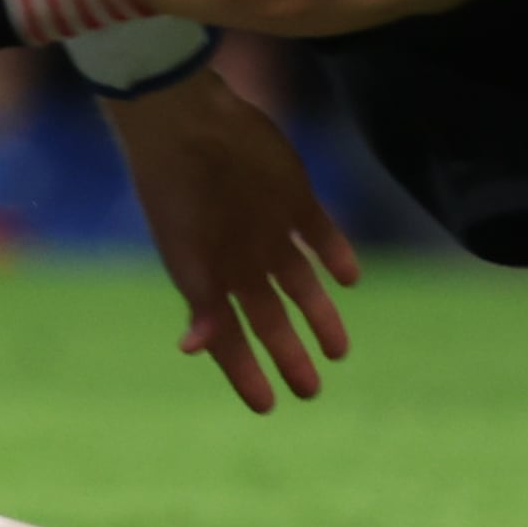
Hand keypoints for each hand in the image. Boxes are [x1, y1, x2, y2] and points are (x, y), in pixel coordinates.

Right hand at [105, 57, 360, 413]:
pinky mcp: (295, 197)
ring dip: (319, 314)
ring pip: (300, 283)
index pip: (230, 337)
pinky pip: (321, 235)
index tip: (268, 406)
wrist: (189, 120)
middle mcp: (240, 258)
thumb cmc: (177, 190)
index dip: (245, 372)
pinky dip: (336, 256)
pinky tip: (350, 279)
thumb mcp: (185, 252)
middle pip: (270, 317)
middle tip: (311, 391)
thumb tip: (192, 349)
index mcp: (208, 277)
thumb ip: (199, 299)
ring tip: (340, 350)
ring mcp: (269, 229)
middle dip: (289, 354)